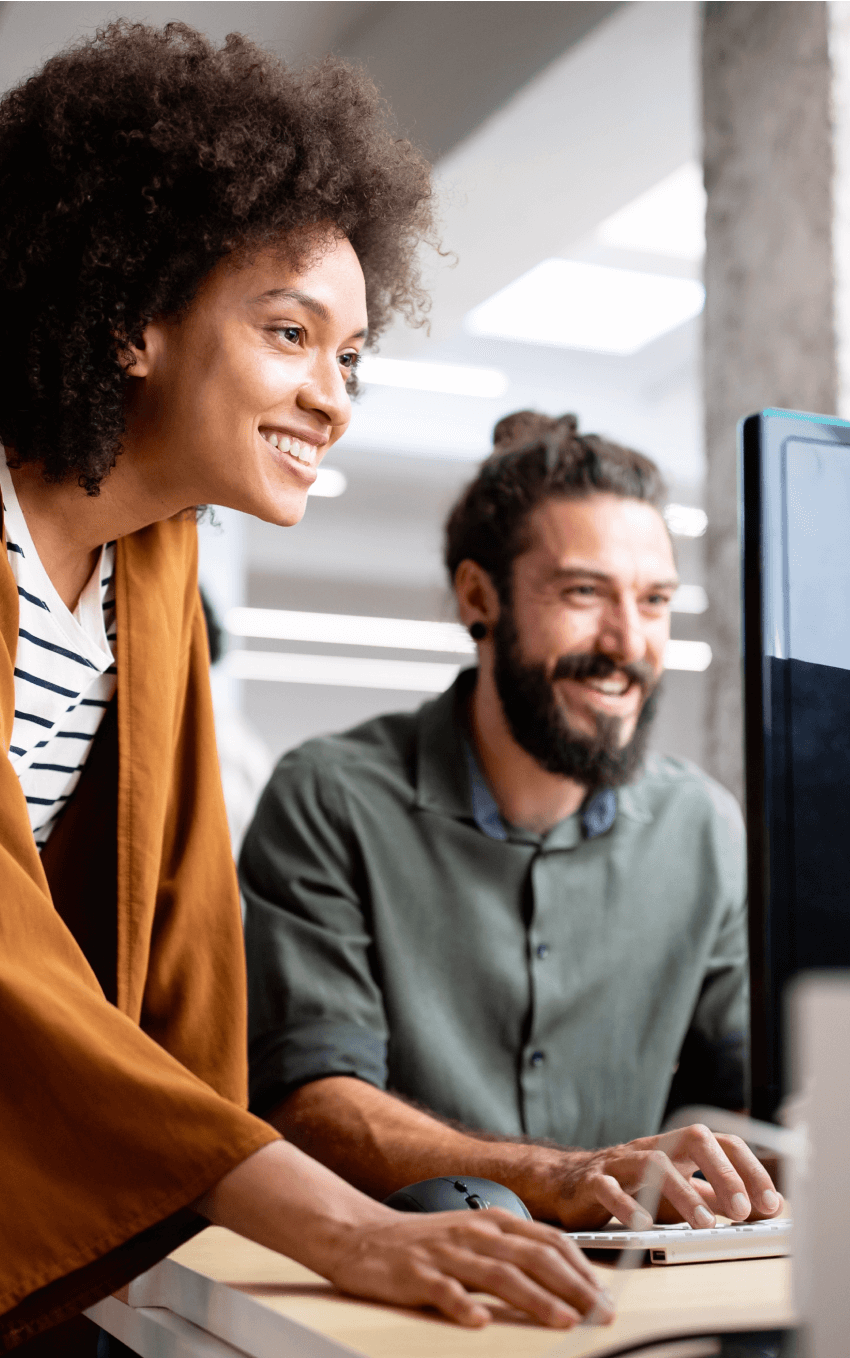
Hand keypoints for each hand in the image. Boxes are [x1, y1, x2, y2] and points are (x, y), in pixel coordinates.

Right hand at [326, 1206, 613, 1327]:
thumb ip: (513, 1252)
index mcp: (493, 1221)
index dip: (582, 1268)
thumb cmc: (425, 1242)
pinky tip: (479, 1322)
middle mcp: (475, 1233)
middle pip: (533, 1258)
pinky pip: (443, 1291)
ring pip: (498, 1275)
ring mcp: (445, 1253)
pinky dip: (463, 1306)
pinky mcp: (416, 1274)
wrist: (362, 1235)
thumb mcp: (475, 1236)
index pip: (549, 1241)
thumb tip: (563, 1278)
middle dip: (573, 1288)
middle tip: (599, 1314)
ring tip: (563, 1321)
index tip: (604, 1296)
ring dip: (536, 1299)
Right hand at [554, 1123, 782, 1230]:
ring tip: (704, 1224)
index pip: (721, 1143)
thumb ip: (714, 1198)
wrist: (567, 1183)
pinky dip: (628, 1206)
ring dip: (682, 1194)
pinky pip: (609, 1189)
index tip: (771, 1203)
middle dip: (722, 1172)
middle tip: (742, 1210)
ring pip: (653, 1163)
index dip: (749, 1169)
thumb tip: (761, 1210)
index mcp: (676, 1149)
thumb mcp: (677, 1191)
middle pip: (692, 1139)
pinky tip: (645, 1226)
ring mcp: (620, 1163)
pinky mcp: (592, 1183)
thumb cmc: (629, 1188)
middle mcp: (651, 1148)